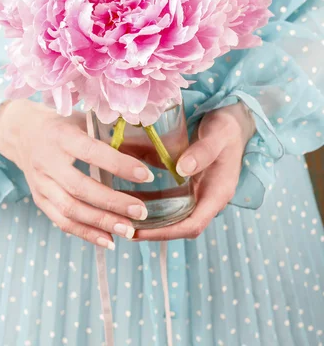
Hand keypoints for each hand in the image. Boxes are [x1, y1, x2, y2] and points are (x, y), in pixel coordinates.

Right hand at [0, 99, 153, 248]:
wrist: (21, 132)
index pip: (92, 153)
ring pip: (71, 210)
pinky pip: (62, 222)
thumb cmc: (61, 125)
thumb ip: (107, 136)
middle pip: (80, 188)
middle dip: (113, 202)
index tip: (146, 175)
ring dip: (102, 223)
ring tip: (129, 230)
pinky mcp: (39, 200)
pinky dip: (86, 233)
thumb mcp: (81, 121)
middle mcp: (48, 162)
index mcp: (62, 137)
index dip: (119, 165)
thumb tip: (145, 151)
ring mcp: (41, 184)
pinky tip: (109, 240)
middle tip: (141, 211)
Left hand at [134, 102, 255, 240]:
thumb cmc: (227, 127)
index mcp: (217, 193)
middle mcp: (206, 197)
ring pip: (170, 212)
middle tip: (123, 227)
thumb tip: (182, 170)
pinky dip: (149, 198)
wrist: (233, 121)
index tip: (141, 232)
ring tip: (120, 214)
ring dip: (147, 215)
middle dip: (152, 229)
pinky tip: (128, 192)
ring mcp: (197, 191)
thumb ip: (203, 151)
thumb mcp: (218, 134)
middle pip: (178, 224)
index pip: (192, 224)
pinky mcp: (188, 183)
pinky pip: (167, 197)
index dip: (166, 232)